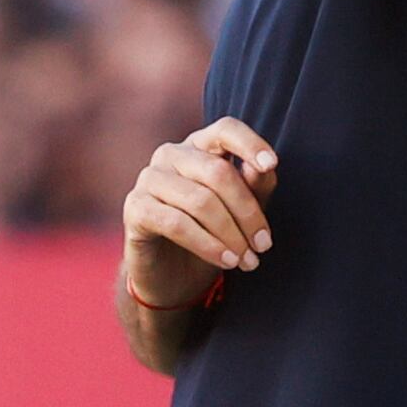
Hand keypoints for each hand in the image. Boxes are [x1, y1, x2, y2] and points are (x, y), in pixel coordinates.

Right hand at [122, 117, 278, 307]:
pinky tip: (225, 260)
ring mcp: (149, 178)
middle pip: (217, 172)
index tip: (271, 164)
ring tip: (247, 260)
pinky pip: (176, 223)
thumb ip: (254, 186)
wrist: (174, 277)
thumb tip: (265, 166)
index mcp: (199, 146)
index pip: (225, 129)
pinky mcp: (135, 208)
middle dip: (247, 212)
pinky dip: (207, 244)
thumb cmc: (211, 235)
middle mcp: (171, 154)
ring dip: (230, 235)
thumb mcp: (240, 212)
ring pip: (200, 200)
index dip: (249, 143)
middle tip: (263, 245)